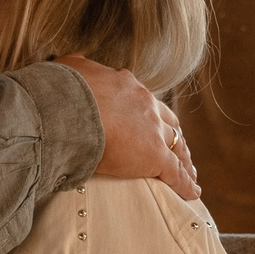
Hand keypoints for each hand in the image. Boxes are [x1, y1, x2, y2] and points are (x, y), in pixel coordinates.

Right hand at [58, 55, 199, 200]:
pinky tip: (193, 193)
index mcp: (126, 86)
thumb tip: (76, 60)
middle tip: (178, 147)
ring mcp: (153, 130)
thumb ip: (78, 66)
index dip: (149, 113)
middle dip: (173, 135)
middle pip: (167, 122)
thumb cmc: (62, 90)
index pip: (143, 101)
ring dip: (184, 158)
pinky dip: (185, 184)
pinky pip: (175, 172)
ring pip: (177, 145)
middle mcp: (145, 105)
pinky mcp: (155, 155)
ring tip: (190, 172)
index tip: (151, 122)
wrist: (68, 109)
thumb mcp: (70, 68)